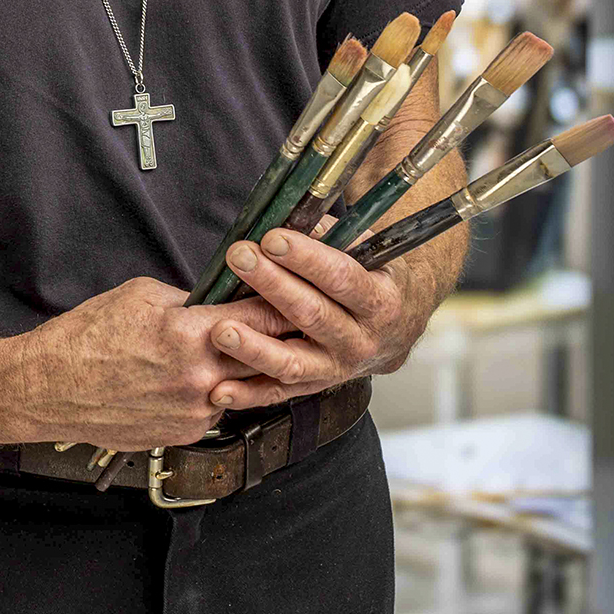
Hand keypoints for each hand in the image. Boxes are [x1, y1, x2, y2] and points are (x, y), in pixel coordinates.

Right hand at [20, 276, 296, 450]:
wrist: (50, 388)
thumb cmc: (88, 336)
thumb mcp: (142, 295)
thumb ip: (189, 301)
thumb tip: (217, 302)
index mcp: (191, 335)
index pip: (260, 319)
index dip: (283, 305)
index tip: (298, 296)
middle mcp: (200, 380)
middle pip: (263, 358)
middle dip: (277, 340)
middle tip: (293, 325)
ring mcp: (194, 413)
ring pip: (241, 389)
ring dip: (246, 371)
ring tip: (244, 353)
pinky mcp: (184, 436)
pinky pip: (214, 410)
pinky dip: (214, 394)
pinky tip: (199, 380)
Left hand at [203, 227, 422, 409]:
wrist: (395, 330)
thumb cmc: (373, 279)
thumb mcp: (366, 251)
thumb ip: (330, 235)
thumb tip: (290, 218)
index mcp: (380, 301)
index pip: (341, 278)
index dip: (306, 258)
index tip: (272, 238)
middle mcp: (360, 340)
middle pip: (312, 315)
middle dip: (272, 284)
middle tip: (240, 258)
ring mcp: (336, 368)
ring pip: (293, 363)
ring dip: (254, 348)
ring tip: (222, 330)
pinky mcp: (314, 386)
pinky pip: (278, 394)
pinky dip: (248, 395)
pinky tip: (219, 389)